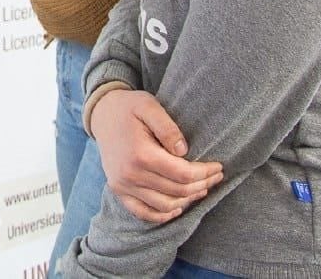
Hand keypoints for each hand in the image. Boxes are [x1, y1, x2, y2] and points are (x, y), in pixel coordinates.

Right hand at [90, 89, 223, 222]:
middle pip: (177, 191)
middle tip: (216, 177)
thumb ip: (168, 127)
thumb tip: (184, 151)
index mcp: (140, 154)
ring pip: (164, 205)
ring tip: (201, 189)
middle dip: (202, 185)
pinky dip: (162, 215)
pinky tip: (177, 208)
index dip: (205, 173)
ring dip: (187, 200)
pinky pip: (142, 213)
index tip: (218, 167)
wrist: (102, 114)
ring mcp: (122, 185)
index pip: (183, 174)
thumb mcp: (149, 106)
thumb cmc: (129, 107)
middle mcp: (130, 174)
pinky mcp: (118, 190)